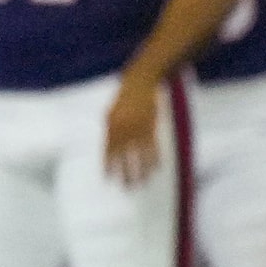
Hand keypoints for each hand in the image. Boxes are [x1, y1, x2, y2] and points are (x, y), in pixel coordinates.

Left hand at [105, 70, 161, 185]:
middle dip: (125, 173)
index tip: (109, 179)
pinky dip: (154, 157)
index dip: (109, 166)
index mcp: (111, 126)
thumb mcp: (113, 111)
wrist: (140, 80)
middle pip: (123, 157)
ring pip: (139, 154)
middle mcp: (122, 129)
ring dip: (141, 170)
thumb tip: (109, 145)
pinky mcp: (151, 125)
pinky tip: (157, 167)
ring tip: (143, 181)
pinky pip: (153, 146)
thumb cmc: (127, 96)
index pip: (108, 151)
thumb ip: (112, 128)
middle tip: (127, 186)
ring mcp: (137, 128)